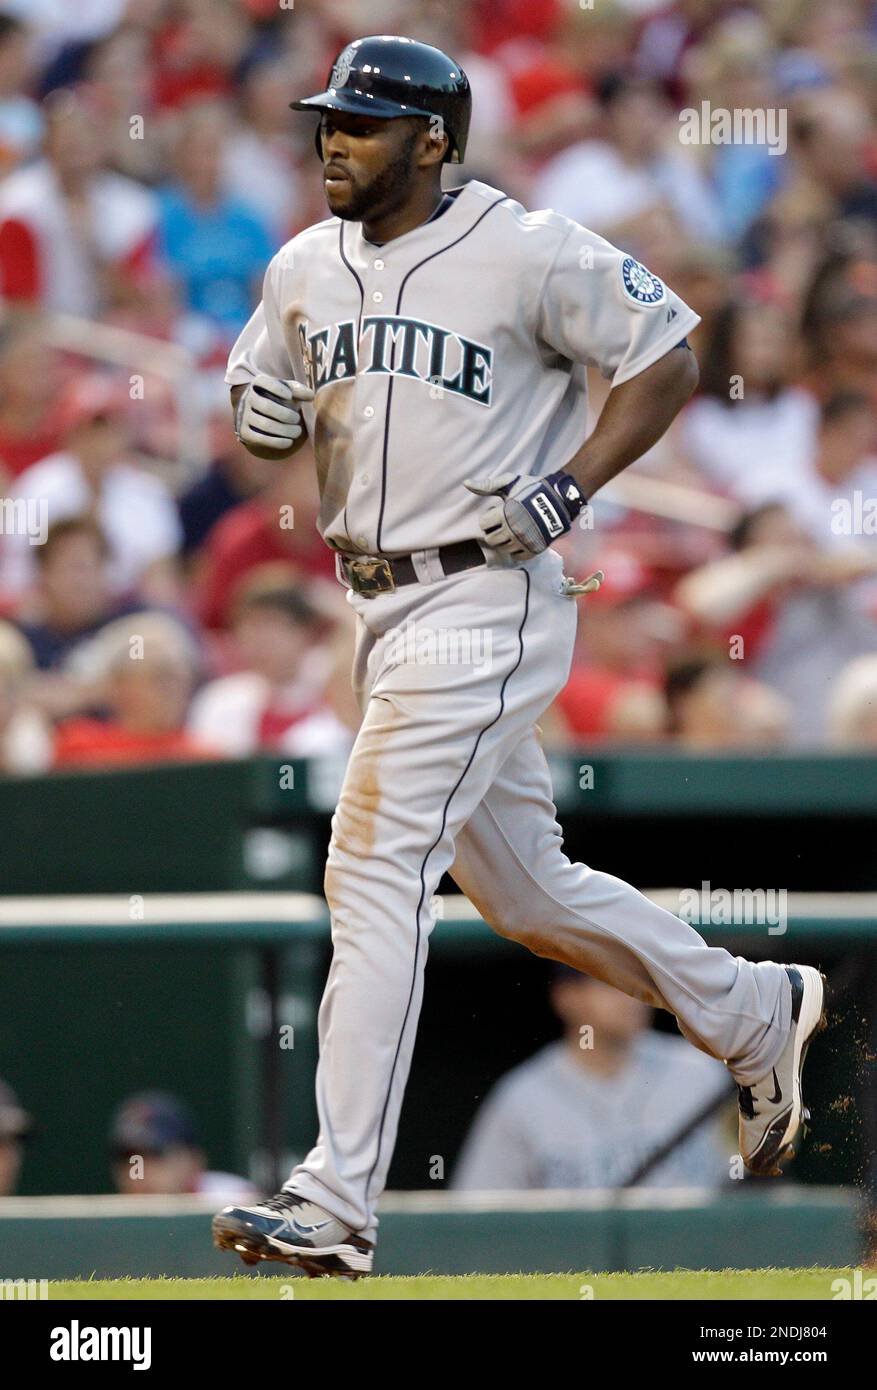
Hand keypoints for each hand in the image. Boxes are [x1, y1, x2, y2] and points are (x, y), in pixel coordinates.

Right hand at [234, 374, 314, 451]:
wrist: (256, 415)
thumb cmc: (276, 399)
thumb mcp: (286, 391)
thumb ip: (298, 391)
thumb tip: (311, 395)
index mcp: (257, 384)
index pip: (264, 382)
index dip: (278, 389)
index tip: (290, 396)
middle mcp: (247, 399)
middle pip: (267, 407)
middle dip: (286, 415)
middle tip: (297, 419)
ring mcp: (244, 416)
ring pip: (265, 425)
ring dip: (285, 430)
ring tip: (297, 431)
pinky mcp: (244, 433)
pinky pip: (260, 439)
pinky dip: (277, 442)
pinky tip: (289, 442)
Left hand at [464, 470, 584, 560]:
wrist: (560, 499)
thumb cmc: (533, 489)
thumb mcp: (510, 483)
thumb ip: (488, 485)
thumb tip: (466, 483)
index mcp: (505, 514)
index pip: (483, 524)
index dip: (488, 517)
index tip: (496, 512)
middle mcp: (513, 530)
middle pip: (490, 539)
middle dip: (493, 531)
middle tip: (501, 524)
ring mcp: (524, 541)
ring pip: (502, 549)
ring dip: (503, 541)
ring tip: (511, 531)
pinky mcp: (534, 549)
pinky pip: (517, 557)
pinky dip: (515, 551)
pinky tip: (518, 540)